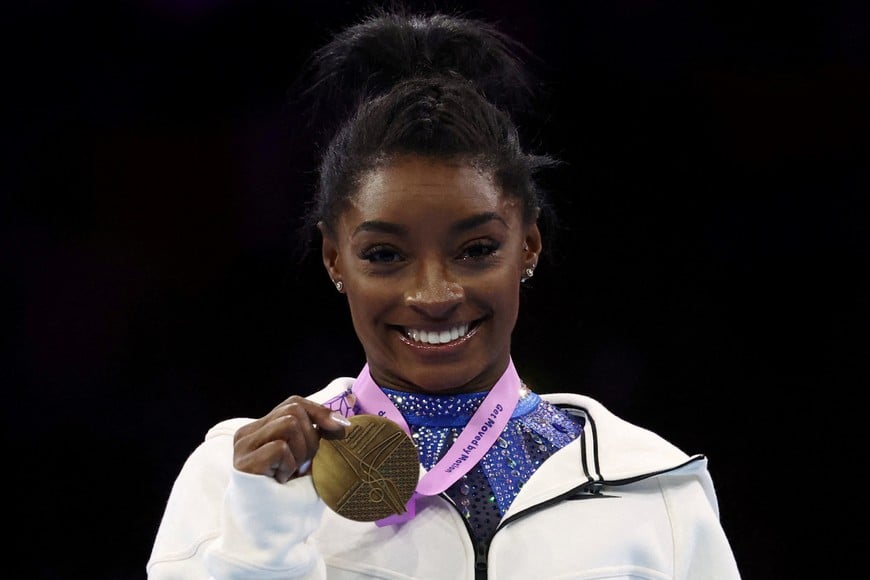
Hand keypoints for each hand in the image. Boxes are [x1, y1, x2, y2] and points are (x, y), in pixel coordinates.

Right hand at [233, 395, 351, 483]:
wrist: (273, 530)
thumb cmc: (291, 494)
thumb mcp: (306, 457)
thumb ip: (314, 434)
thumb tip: (340, 420)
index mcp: (260, 429)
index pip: (293, 403)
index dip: (319, 411)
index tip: (340, 427)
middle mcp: (246, 434)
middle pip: (293, 411)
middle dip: (310, 438)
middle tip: (304, 465)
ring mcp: (242, 447)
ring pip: (289, 424)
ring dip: (301, 452)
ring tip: (291, 473)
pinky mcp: (243, 463)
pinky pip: (280, 448)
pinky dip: (289, 466)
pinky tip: (280, 482)